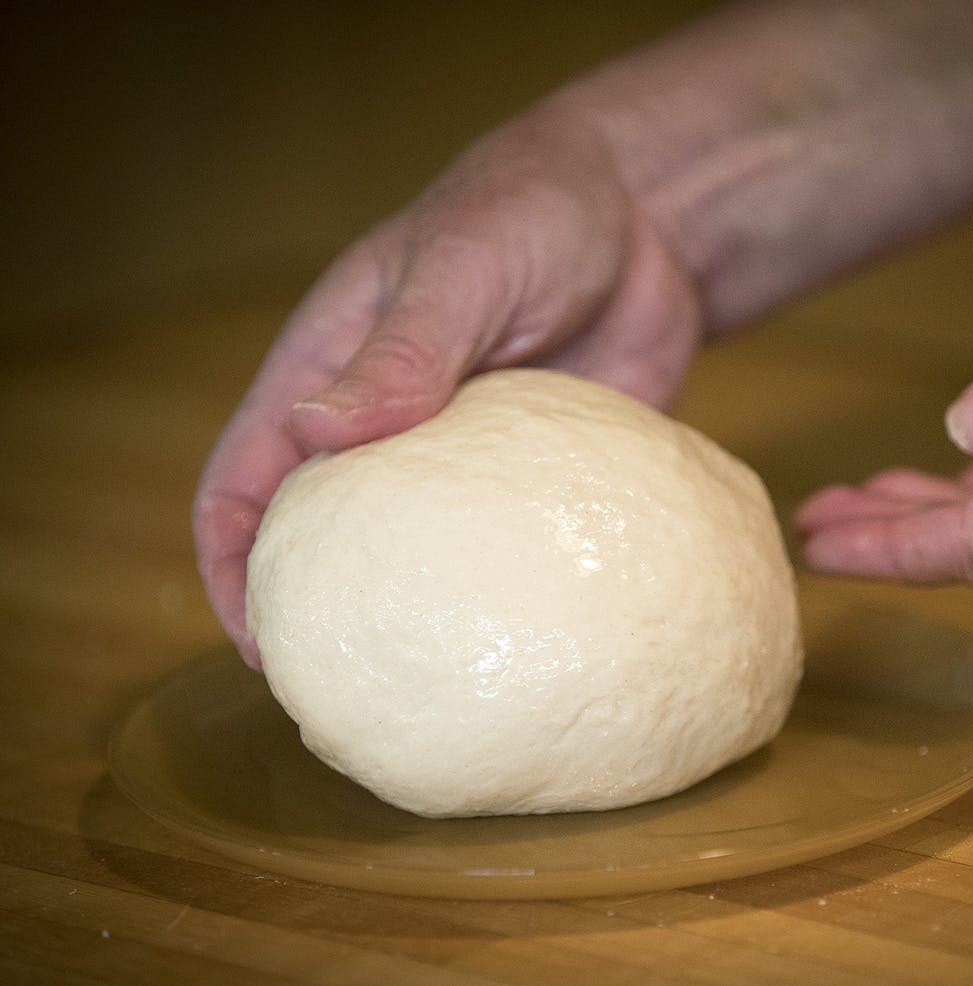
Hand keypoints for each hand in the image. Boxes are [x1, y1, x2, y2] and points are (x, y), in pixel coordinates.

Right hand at [193, 113, 701, 665]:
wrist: (650, 214)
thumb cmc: (532, 210)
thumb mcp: (461, 267)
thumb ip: (400, 350)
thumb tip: (315, 433)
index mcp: (330, 368)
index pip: (247, 481)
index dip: (234, 567)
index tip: (262, 647)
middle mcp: (387, 425)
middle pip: (325, 538)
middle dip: (320, 615)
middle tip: (346, 700)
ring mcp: (465, 455)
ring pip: (421, 555)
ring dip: (420, 618)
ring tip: (441, 692)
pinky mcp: (537, 472)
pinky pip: (512, 543)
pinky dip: (510, 592)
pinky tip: (535, 641)